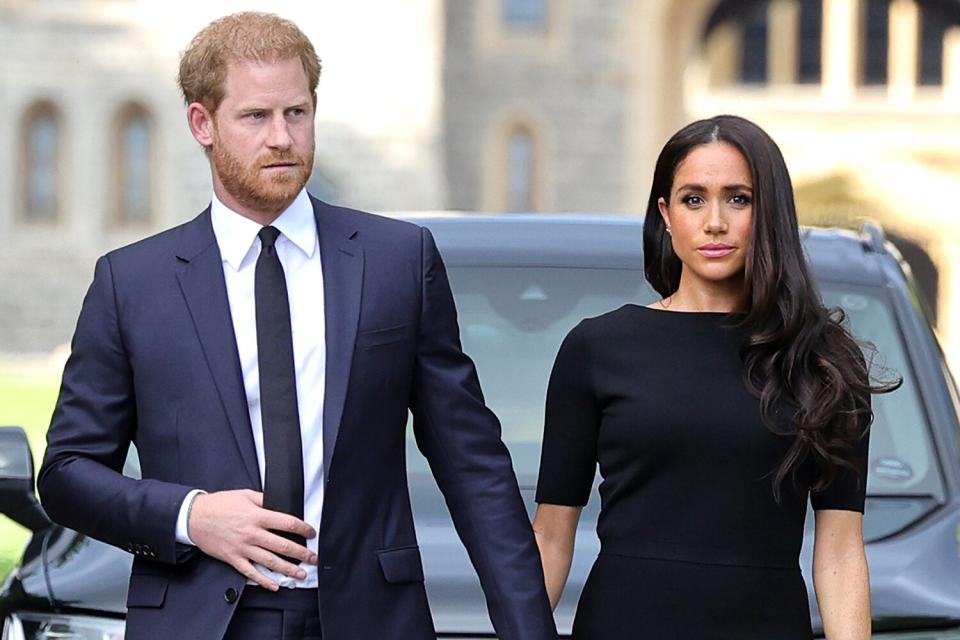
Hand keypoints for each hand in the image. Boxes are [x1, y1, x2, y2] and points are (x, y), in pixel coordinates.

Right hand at [188, 489, 316, 589]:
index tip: (311, 533)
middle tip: (313, 558)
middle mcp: (252, 533)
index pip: (287, 523)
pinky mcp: (233, 558)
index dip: (303, 528)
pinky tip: (275, 585)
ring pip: (270, 561)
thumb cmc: (219, 505)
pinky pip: (251, 572)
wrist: (195, 517)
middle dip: (301, 553)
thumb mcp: (245, 495)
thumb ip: (265, 499)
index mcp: (257, 516)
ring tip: (301, 574)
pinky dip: (264, 580)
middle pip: (282, 545)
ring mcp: (243, 548)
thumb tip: (281, 503)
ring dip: (288, 569)